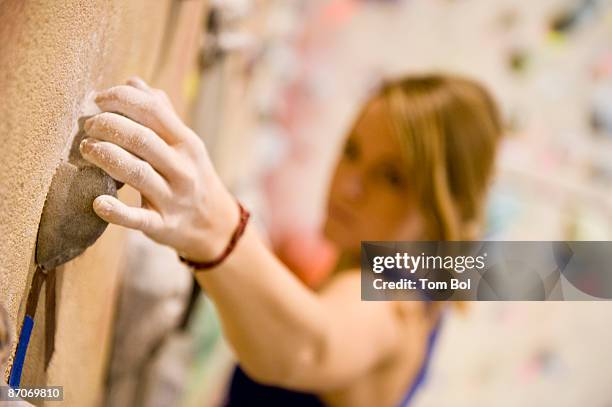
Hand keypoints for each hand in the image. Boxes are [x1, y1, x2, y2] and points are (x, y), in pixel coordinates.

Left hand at [81, 77, 237, 261]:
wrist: (215, 225)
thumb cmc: (192, 176)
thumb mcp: (186, 144)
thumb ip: (161, 114)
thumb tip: (133, 82)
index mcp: (187, 143)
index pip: (153, 109)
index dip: (120, 98)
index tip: (97, 99)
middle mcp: (183, 169)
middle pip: (142, 139)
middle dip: (108, 126)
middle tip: (88, 126)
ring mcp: (173, 198)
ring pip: (137, 173)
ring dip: (105, 156)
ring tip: (87, 149)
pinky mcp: (163, 225)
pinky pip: (138, 218)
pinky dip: (116, 211)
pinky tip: (98, 203)